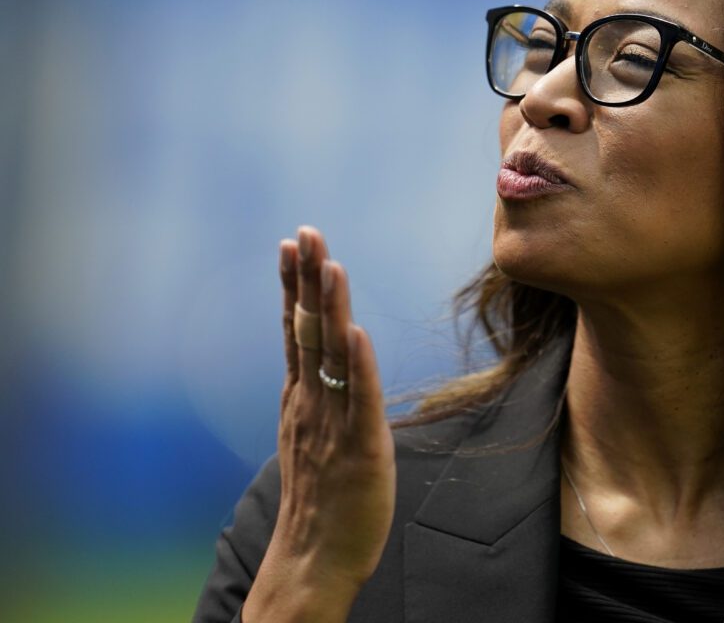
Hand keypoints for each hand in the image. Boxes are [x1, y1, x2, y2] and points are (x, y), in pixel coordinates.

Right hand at [243, 226, 395, 620]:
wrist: (313, 560)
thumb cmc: (319, 500)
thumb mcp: (309, 437)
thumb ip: (313, 398)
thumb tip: (320, 364)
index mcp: (300, 399)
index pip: (296, 330)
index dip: (295, 287)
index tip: (293, 244)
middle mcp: (310, 403)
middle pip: (308, 330)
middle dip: (309, 279)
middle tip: (308, 233)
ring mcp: (331, 423)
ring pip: (331, 355)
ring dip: (332, 308)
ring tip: (331, 264)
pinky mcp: (360, 446)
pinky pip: (359, 398)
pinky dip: (358, 364)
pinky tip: (358, 331)